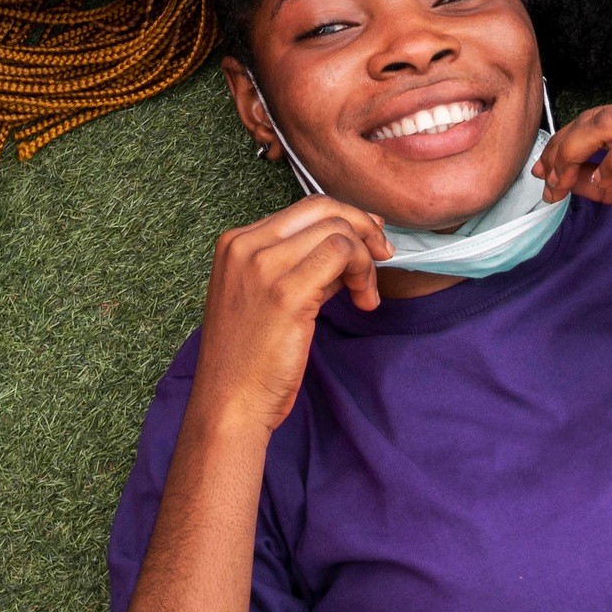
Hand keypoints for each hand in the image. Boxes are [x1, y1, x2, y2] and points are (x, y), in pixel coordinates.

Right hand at [186, 198, 390, 435]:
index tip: (368, 239)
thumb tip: (346, 247)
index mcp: (235, 242)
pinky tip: (364, 301)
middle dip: (362, 226)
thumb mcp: (264, 296)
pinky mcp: (287, 291)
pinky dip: (363, 272)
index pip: (303, 208)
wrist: (229, 403)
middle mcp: (245, 245)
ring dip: (365, 258)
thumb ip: (297, 265)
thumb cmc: (249, 358)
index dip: (344, 219)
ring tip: (366, 293)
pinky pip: (341, 254)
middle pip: (322, 208)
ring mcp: (264, 266)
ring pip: (337, 230)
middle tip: (382, 253)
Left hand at [534, 99, 611, 303]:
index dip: (568, 139)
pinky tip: (605, 187)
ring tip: (561, 184)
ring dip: (574, 152)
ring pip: (609, 123)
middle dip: (562, 145)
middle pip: (599, 115)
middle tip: (546, 180)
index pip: (604, 116)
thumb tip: (576, 179)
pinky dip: (611, 166)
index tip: (548, 170)